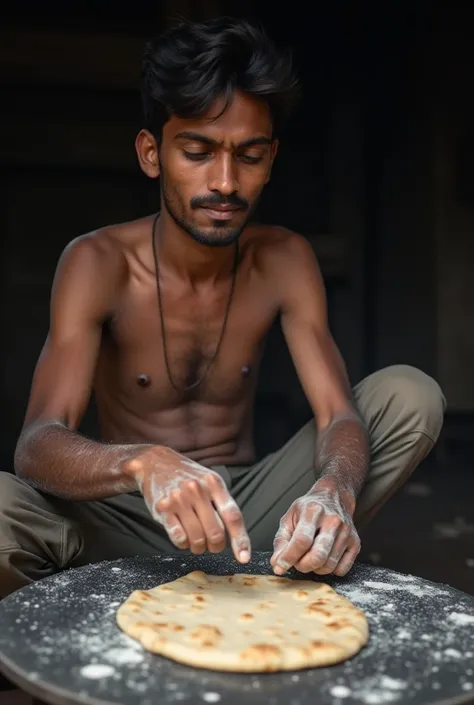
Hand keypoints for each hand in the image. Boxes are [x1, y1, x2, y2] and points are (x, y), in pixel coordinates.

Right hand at [124, 446, 250, 563]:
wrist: (155, 462)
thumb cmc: (188, 476)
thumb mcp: (210, 481)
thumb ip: (223, 503)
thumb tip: (237, 536)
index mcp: (214, 483)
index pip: (233, 516)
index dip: (240, 540)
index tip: (244, 558)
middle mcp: (197, 490)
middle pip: (215, 533)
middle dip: (216, 546)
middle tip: (212, 544)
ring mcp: (178, 499)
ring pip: (197, 540)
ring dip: (199, 547)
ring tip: (196, 540)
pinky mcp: (162, 509)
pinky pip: (179, 539)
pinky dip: (184, 543)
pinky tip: (182, 534)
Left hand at [270, 482, 359, 576]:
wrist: (333, 497)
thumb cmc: (308, 509)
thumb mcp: (289, 518)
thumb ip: (281, 541)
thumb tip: (277, 564)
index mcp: (313, 511)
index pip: (301, 540)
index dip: (289, 557)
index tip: (280, 566)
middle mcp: (333, 520)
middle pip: (318, 555)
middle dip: (302, 566)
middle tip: (297, 562)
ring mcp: (346, 532)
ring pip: (329, 565)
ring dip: (314, 569)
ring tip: (309, 558)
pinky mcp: (355, 542)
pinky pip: (342, 569)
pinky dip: (330, 570)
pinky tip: (324, 559)